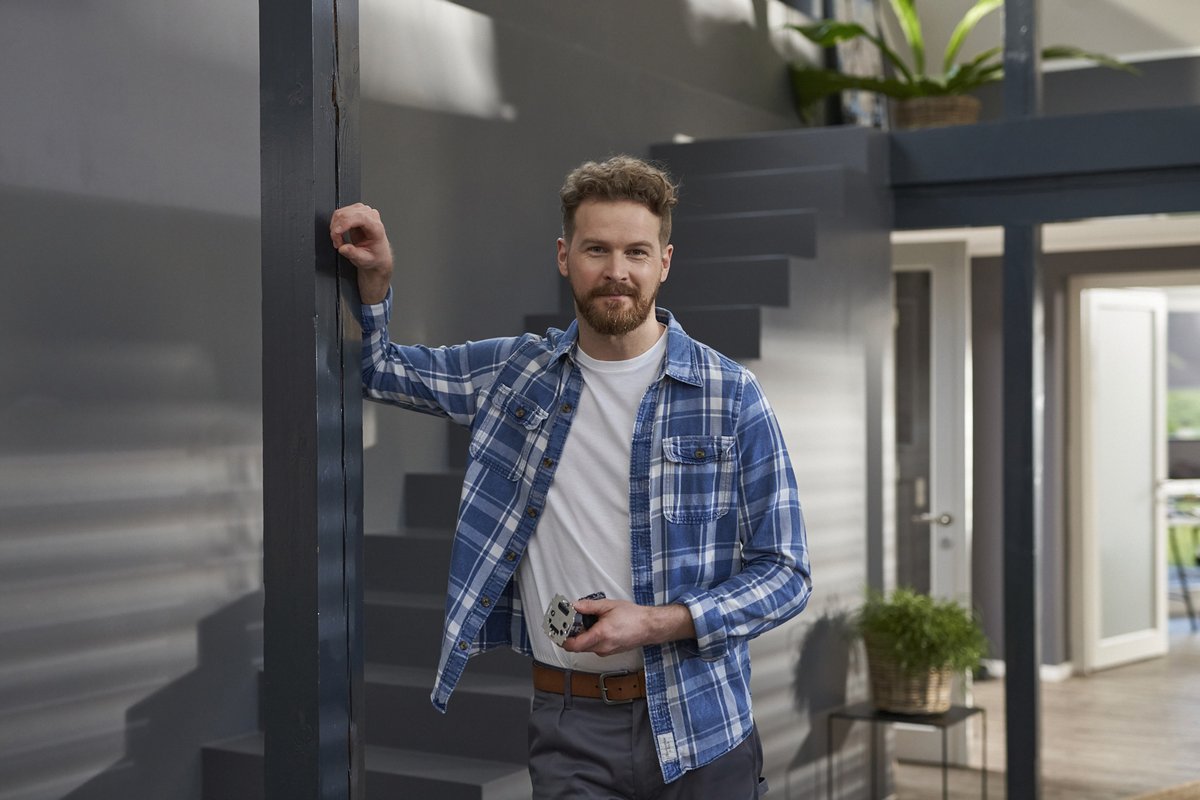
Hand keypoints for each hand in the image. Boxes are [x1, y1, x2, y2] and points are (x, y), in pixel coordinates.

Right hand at [330, 203, 393, 303]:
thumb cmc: (374, 261)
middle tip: (336, 242)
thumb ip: (355, 254)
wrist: (378, 260)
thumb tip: (345, 248)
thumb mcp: (364, 262)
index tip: (336, 234)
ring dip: (336, 225)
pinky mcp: (358, 215)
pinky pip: (342, 214)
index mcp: (377, 228)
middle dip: (337, 226)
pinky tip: (339, 235)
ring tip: (337, 241)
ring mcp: (365, 214)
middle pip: (349, 212)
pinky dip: (336, 224)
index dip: (345, 223)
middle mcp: (372, 218)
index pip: (360, 216)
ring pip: (343, 211)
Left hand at [561, 599, 694, 656]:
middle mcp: (602, 648)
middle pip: (577, 646)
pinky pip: (594, 646)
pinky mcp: (610, 651)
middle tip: (566, 621)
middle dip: (569, 634)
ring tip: (580, 620)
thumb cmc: (633, 616)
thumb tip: (574, 606)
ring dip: (580, 636)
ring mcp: (606, 651)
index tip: (556, 629)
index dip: (561, 638)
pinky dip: (589, 637)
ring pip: (585, 646)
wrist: (650, 627)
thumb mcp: (609, 606)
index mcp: (600, 636)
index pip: (572, 645)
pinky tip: (593, 625)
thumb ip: (589, 607)